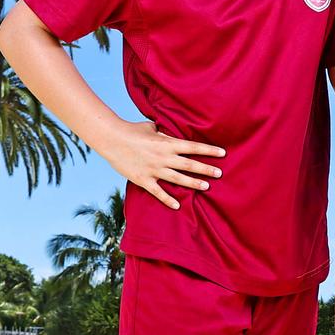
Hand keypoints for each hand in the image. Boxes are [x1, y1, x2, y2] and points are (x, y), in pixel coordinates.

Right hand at [102, 121, 223, 209]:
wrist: (111, 139)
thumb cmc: (132, 130)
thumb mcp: (153, 128)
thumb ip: (165, 134)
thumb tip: (174, 135)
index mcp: (167, 143)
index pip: (193, 147)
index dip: (209, 150)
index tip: (223, 153)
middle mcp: (163, 157)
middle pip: (189, 164)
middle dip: (206, 169)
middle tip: (220, 174)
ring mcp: (154, 169)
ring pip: (178, 179)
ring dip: (193, 183)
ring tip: (206, 187)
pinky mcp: (143, 179)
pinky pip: (157, 192)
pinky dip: (167, 199)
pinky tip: (177, 206)